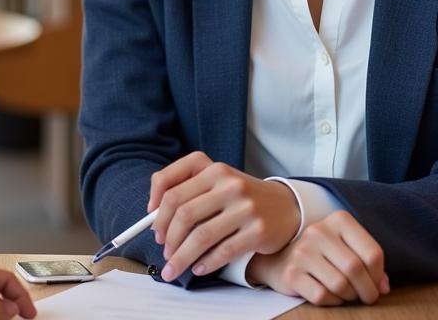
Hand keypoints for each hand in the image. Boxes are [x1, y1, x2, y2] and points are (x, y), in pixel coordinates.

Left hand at [147, 151, 300, 281]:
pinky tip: (198, 268)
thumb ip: (186, 188)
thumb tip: (154, 214)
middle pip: (184, 214)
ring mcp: (245, 207)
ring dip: (182, 256)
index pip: (173, 189)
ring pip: (201, 236)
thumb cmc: (239, 195)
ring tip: (174, 266)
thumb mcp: (215, 180)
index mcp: (214, 168)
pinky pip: (223, 251)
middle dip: (168, 237)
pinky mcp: (258, 231)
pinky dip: (206, 263)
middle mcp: (229, 184)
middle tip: (164, 251)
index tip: (152, 227)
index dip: (157, 211)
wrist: (284, 205)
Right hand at [247, 211, 387, 305]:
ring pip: (341, 285)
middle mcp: (319, 231)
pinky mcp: (292, 273)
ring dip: (349, 297)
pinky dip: (332, 301)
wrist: (282, 258)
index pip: (372, 253)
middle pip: (356, 269)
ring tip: (346, 293)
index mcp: (338, 220)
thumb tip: (383, 287)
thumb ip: (368, 262)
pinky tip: (329, 294)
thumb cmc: (324, 255)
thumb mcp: (347, 248)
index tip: (375, 283)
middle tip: (366, 296)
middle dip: (367, 291)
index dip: (379, 275)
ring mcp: (303, 251)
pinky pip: (323, 296)